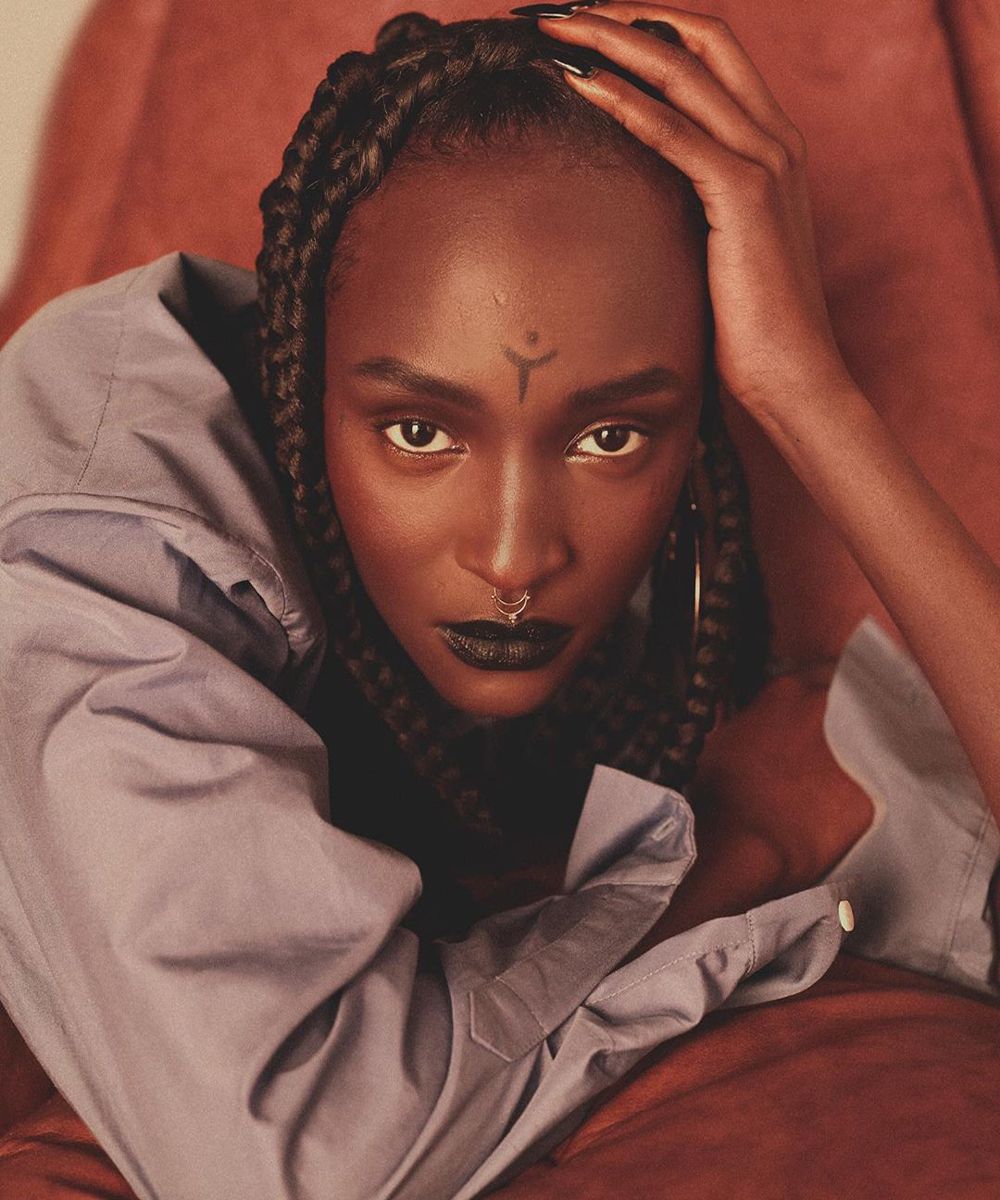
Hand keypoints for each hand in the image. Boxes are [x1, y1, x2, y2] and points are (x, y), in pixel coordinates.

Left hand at [535, 3, 854, 421]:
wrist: (793, 377)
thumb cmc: (751, 326)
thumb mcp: (722, 248)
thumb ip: (697, 205)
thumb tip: (643, 197)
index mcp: (774, 145)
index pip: (713, 52)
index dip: (652, 27)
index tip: (590, 28)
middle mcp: (777, 138)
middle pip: (700, 38)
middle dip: (625, 14)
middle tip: (558, 13)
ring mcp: (767, 161)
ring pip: (683, 70)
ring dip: (611, 41)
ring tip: (553, 32)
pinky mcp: (746, 196)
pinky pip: (675, 131)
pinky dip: (625, 102)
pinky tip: (580, 84)